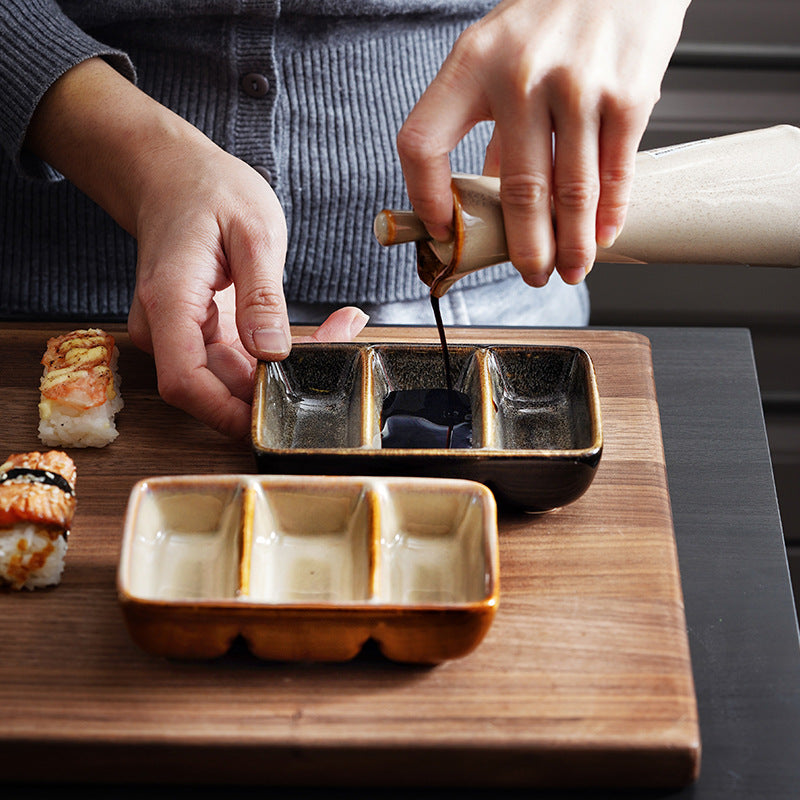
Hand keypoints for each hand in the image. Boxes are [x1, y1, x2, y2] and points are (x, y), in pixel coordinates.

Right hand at [127, 138, 368, 439]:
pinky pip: (240, 361)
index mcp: (169, 301)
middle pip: (215, 388)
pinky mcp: (202, 334)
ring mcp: (181, 334)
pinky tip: (321, 333)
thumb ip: (263, 295)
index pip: (185, 382)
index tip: (277, 415)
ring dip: (285, 372)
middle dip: (277, 387)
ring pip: (233, 380)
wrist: (173, 176)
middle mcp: (167, 327)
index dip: (229, 412)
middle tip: (337, 349)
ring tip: (338, 332)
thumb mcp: (252, 231)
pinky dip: (280, 357)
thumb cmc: (206, 190)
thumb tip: (272, 351)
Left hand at [398, 0, 689, 285]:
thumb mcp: (497, 52)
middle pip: (515, 190)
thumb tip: (485, 190)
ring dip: (572, 244)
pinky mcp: (628, 94)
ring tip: (570, 268)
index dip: (424, 196)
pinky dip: (609, 214)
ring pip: (570, 193)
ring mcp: (577, 85)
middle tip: (531, 274)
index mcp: (471, 64)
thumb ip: (489, 122)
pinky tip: (604, 235)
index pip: (422, 142)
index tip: (442, 229)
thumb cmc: (551, 12)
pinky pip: (615, 172)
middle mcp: (520, 75)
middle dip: (525, 248)